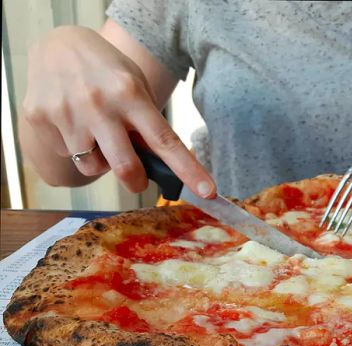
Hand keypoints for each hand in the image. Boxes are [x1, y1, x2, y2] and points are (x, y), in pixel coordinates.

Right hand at [22, 26, 213, 196]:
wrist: (57, 44)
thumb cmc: (108, 73)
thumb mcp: (135, 88)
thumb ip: (146, 124)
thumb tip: (160, 167)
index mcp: (131, 94)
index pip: (165, 140)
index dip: (187, 170)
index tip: (207, 192)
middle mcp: (99, 104)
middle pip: (126, 167)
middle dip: (136, 182)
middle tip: (137, 178)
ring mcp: (67, 112)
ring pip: (92, 167)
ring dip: (101, 161)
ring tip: (96, 134)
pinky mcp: (40, 117)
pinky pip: (66, 154)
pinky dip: (75, 147)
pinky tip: (73, 122)